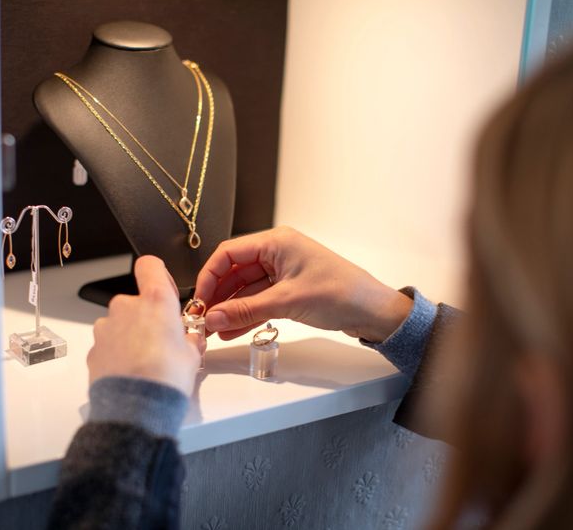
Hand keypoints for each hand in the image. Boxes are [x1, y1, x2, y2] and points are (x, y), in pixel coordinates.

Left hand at [88, 256, 203, 395]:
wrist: (136, 407)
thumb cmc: (165, 377)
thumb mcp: (192, 356)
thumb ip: (189, 340)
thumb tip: (190, 340)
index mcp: (155, 300)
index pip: (150, 266)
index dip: (158, 275)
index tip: (166, 292)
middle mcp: (127, 307)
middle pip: (137, 302)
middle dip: (148, 318)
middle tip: (163, 343)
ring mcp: (106, 327)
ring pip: (121, 324)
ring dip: (132, 336)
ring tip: (147, 362)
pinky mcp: (94, 348)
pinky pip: (109, 344)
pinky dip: (118, 353)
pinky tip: (132, 373)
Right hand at [195, 226, 412, 341]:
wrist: (373, 311)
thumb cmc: (340, 293)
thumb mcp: (288, 301)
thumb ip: (247, 310)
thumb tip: (213, 318)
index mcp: (276, 242)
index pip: (229, 253)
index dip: (209, 277)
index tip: (199, 301)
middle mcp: (277, 252)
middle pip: (235, 272)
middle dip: (218, 296)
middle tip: (203, 320)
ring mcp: (283, 272)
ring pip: (245, 289)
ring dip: (231, 309)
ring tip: (215, 331)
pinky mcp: (289, 290)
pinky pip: (259, 300)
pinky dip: (246, 314)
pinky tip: (232, 331)